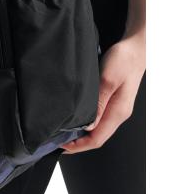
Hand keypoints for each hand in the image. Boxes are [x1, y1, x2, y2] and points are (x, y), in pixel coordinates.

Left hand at [61, 32, 144, 153]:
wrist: (136, 47)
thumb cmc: (123, 60)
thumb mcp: (108, 79)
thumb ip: (99, 103)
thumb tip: (88, 126)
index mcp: (118, 112)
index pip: (97, 139)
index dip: (79, 146)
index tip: (61, 147)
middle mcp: (118, 112)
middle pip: (97, 136)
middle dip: (78, 142)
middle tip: (57, 140)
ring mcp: (117, 106)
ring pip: (98, 127)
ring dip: (81, 132)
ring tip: (63, 130)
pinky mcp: (114, 98)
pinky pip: (99, 116)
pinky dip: (86, 120)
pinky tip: (76, 115)